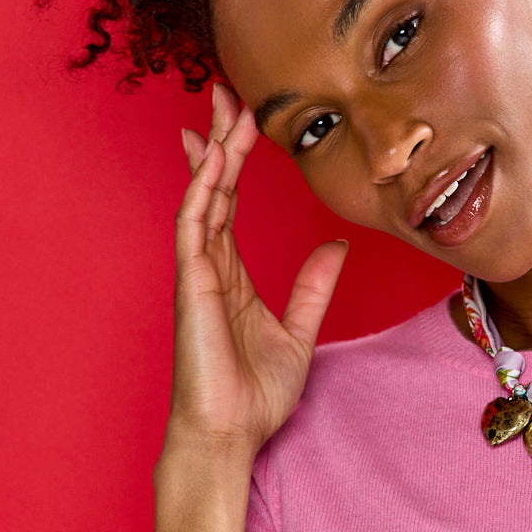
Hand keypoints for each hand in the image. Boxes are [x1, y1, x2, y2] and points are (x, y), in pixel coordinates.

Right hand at [165, 81, 347, 457]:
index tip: (241, 121)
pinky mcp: (194, 287)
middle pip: (213, 188)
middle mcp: (212, 266)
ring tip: (222, 110)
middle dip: (218, 139)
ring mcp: (199, 275)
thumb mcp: (300, 332)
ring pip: (202, 198)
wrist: (230, 437)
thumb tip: (337, 249)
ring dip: (213, 152)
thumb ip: (314, 288)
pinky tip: (215, 158)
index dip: (236, 159)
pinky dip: (203, 190)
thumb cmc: (254, 396)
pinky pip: (194, 227)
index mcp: (233, 274)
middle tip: (225, 93)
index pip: (232, 202)